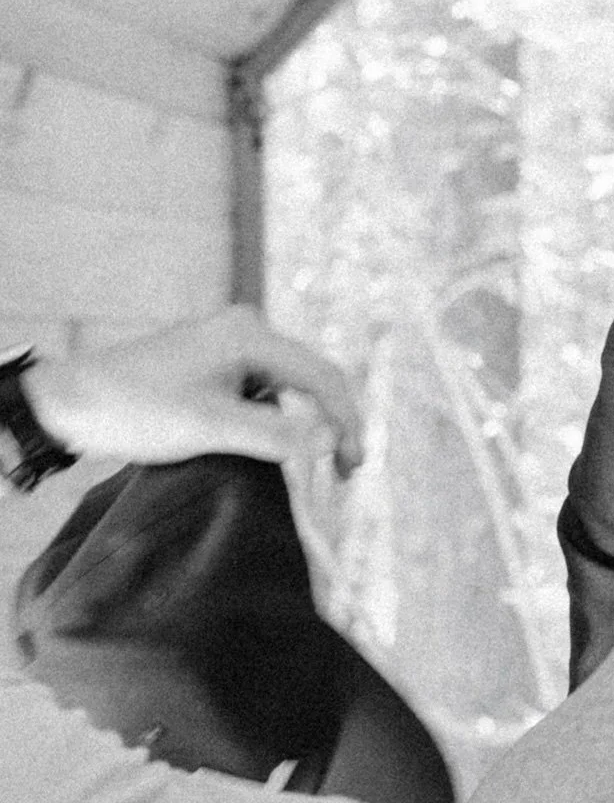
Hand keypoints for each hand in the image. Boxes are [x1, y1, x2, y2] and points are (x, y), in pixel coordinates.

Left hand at [23, 308, 361, 475]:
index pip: (323, 377)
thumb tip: (332, 444)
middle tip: (343, 473)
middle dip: (331, 424)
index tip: (354, 469)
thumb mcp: (212, 427)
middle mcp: (246, 329)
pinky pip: (263, 391)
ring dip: (304, 425)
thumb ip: (277, 435)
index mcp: (250, 334)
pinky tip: (274, 448)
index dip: (348, 424)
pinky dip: (277, 420)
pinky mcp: (214, 363)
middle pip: (311, 379)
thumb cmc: (135, 409)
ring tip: (313, 466)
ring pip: (288, 388)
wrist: (70, 403)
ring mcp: (229, 344)